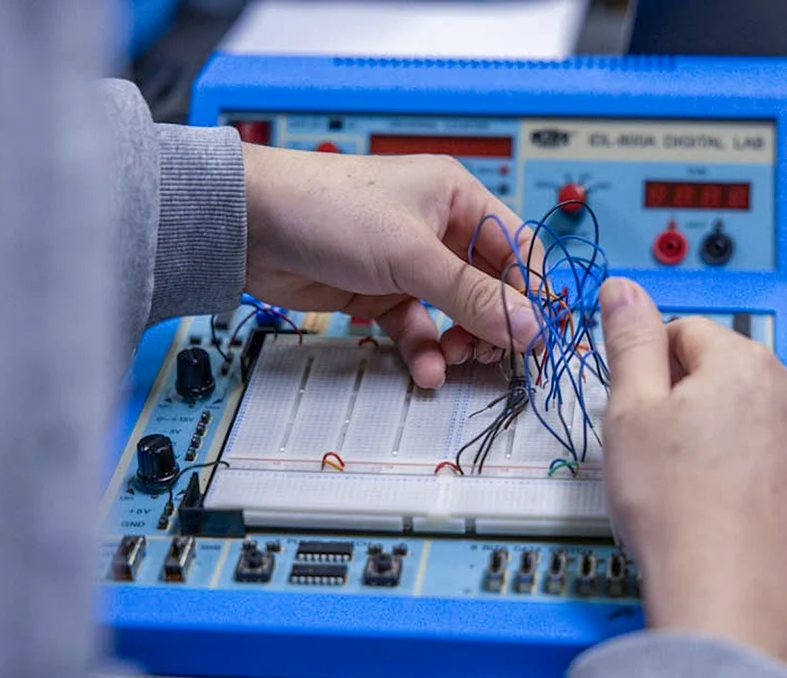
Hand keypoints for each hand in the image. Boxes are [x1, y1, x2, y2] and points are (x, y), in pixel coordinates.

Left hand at [241, 145, 542, 388]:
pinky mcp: (380, 292)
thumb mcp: (412, 255)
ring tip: (455, 360)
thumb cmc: (329, 209)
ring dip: (460, 341)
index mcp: (459, 198)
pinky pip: (418, 326)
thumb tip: (530, 328)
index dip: (532, 294)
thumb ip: (473, 296)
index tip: (537, 339)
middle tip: (495, 357)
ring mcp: (409, 263)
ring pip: (455, 312)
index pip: (518, 249)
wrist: (249, 224)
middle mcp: (439, 228)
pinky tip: (425, 370)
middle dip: (494, 324)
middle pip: (490, 286)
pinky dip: (423, 349)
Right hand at [598, 277, 786, 673]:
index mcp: (745, 363)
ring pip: (752, 417)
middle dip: (686, 397)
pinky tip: (720, 504)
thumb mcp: (629, 411)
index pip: (685, 330)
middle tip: (654, 448)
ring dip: (719, 434)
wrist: (728, 597)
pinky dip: (749, 472)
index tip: (634, 404)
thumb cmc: (677, 508)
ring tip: (687, 482)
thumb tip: (623, 290)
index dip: (648, 365)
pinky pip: (776, 460)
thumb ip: (629, 339)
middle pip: (723, 372)